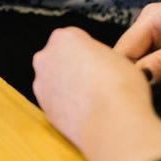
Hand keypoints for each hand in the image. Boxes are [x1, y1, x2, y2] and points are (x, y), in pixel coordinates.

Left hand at [34, 28, 160, 160]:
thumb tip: (98, 62)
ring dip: (68, 87)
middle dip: (73, 67)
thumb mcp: (118, 57)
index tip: (98, 61)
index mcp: (64, 37)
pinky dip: (66, 106)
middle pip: (59, 57)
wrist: (112, 123)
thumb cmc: (120, 88)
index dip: (89, 51)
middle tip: (96, 79)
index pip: (74, 38)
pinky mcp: (42, 107)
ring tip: (92, 98)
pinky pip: (55, 102)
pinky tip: (85, 111)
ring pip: (55, 80)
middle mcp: (46, 57)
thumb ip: (98, 54)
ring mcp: (41, 83)